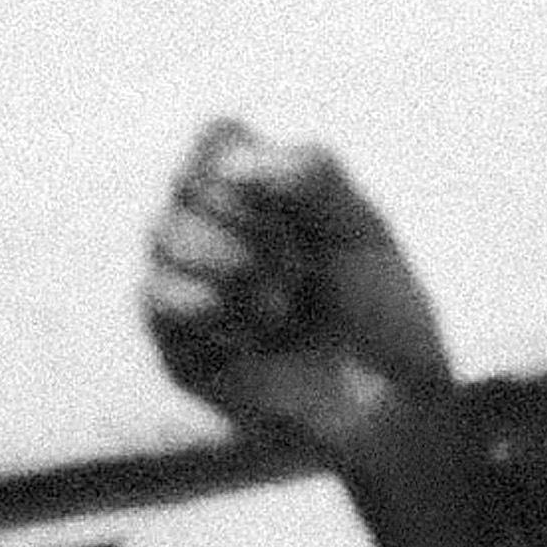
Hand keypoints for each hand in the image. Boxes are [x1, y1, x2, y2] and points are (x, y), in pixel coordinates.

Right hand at [139, 124, 461, 468]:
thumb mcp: (361, 230)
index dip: (245, 162)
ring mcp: (188, 288)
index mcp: (259, 196)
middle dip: (251, 225)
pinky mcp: (175, 344)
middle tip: (301, 271)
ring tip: (283, 310)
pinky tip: (253, 340)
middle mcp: (213, 233)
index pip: (214, 140)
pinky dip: (213, 311)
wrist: (387, 405)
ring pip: (163, 237)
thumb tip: (230, 162)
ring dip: (234, 266)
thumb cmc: (380, 315)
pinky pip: (159, 300)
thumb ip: (310, 176)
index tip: (293, 207)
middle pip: (185, 185)